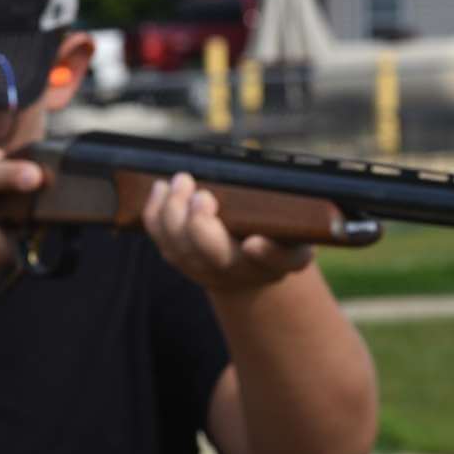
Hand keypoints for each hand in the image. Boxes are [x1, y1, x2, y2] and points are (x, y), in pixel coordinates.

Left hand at [142, 172, 314, 292]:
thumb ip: (295, 223)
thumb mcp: (297, 231)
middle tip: (202, 195)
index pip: (276, 260)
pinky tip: (161, 188)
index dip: (266, 254)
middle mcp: (239, 271)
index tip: (254, 243)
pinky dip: (156, 214)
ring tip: (181, 181)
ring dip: (174, 214)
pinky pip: (161, 240)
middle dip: (202, 225)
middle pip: (215, 256)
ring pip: (180, 248)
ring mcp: (204, 269)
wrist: (250, 271)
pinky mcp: (180, 261)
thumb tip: (285, 207)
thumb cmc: (278, 236)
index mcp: (276, 260)